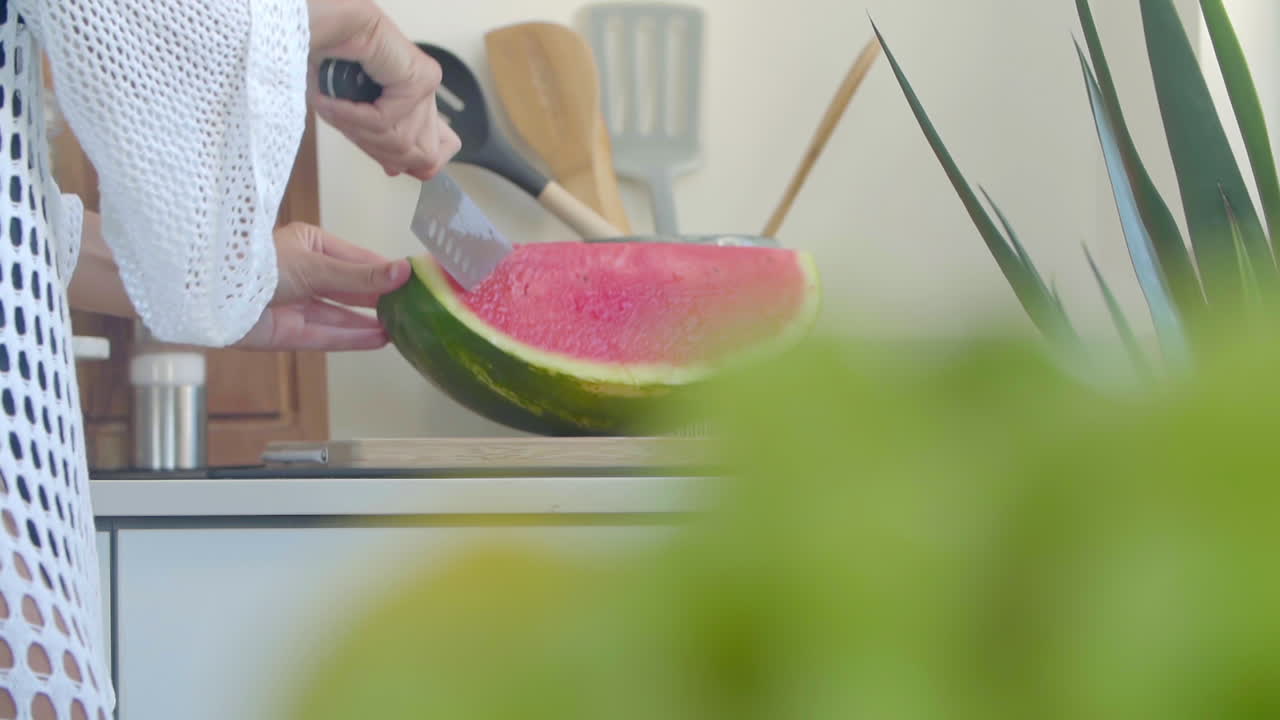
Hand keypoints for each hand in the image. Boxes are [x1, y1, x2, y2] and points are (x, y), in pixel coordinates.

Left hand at [235, 222, 409, 350]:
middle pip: (352, 288)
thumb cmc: (259, 265)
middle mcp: (305, 273)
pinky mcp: (289, 332)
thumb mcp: (317, 266)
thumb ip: (361, 276)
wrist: (211, 296)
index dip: (387, 270)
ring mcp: (297, 304)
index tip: (417, 279)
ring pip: (342, 314)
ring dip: (370, 321)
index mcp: (311, 246)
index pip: (358, 258)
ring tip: (403, 327)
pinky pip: (327, 335)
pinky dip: (353, 338)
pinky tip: (379, 339)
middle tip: (416, 306)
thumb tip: (404, 272)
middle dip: (381, 298)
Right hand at [306, 0, 460, 179]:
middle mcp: (425, 88)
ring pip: (402, 144)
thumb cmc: (325, 62)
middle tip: (347, 126)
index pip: (443, 147)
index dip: (415, 162)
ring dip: (357, 131)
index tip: (389, 167)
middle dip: (377, 149)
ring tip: (334, 107)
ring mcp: (425, 81)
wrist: (311, 26)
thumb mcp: (353, 116)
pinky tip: (334, 102)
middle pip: (423, 154)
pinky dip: (352, 117)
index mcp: (415, 96)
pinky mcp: (421, 77)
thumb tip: (398, 169)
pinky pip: (388, 122)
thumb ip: (380, 141)